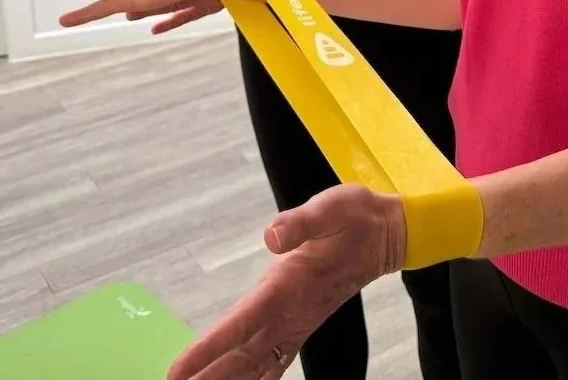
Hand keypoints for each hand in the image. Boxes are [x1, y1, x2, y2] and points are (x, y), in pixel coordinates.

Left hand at [168, 185, 405, 379]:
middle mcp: (292, 311)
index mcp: (292, 284)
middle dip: (208, 376)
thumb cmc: (356, 218)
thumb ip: (302, 221)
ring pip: (256, 365)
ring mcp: (297, 323)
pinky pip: (272, 363)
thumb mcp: (333, 206)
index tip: (180, 370)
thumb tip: (271, 235)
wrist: (387, 237)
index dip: (212, 347)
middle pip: (243, 355)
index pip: (246, 321)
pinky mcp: (300, 325)